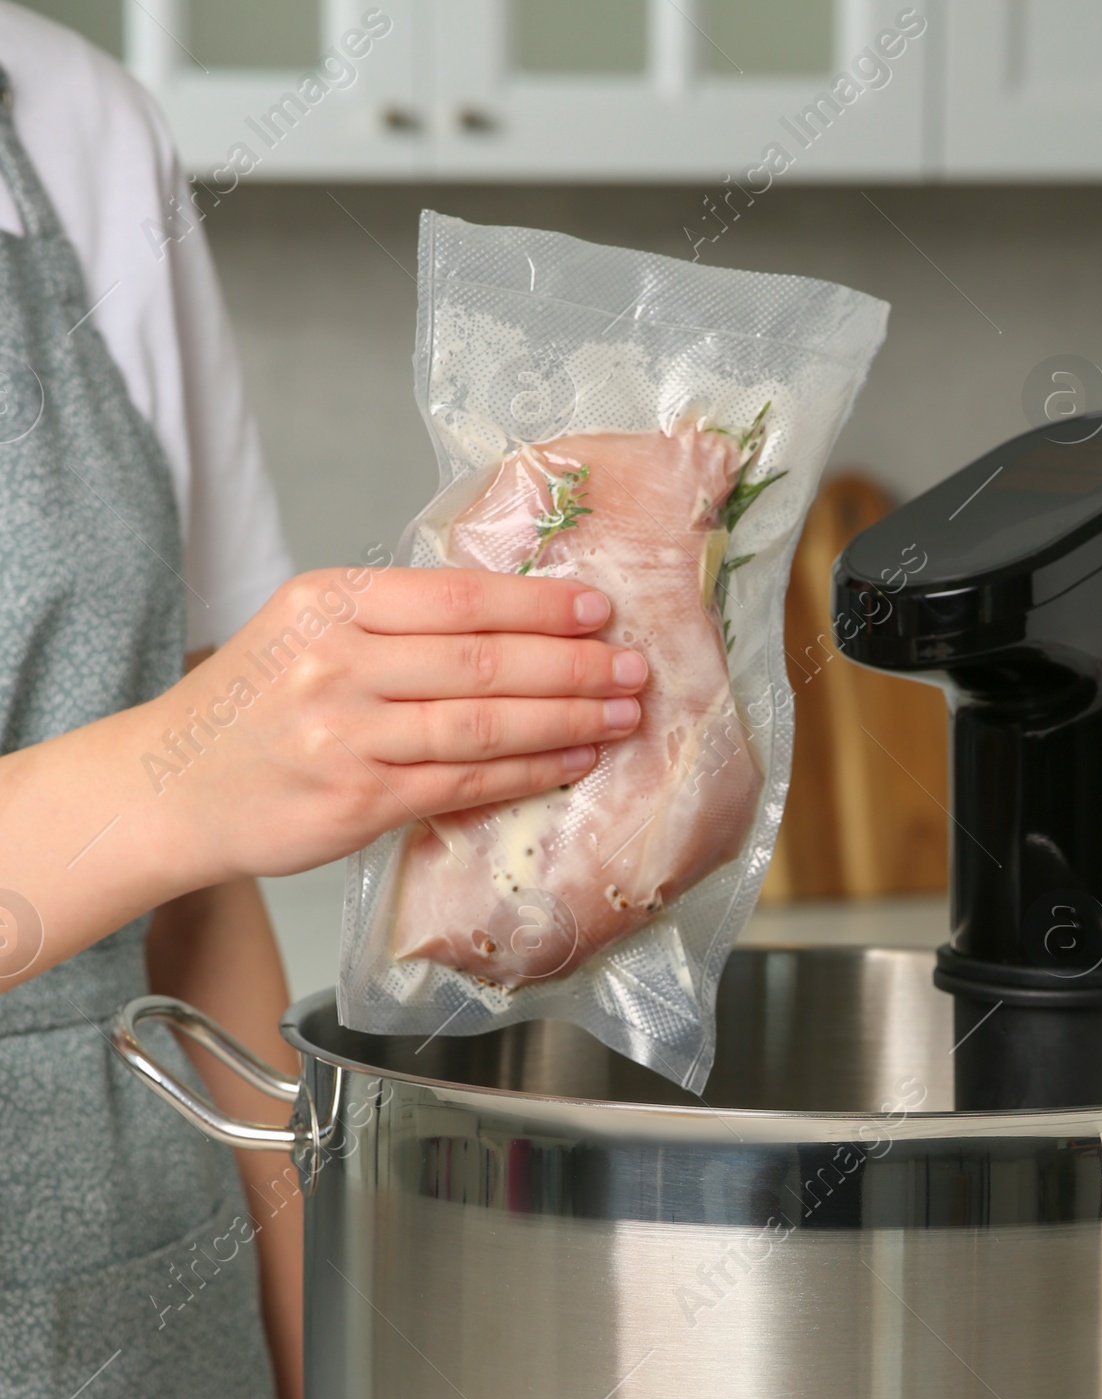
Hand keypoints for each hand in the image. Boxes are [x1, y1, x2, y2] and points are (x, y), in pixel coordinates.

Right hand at [142, 562, 647, 883]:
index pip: (456, 597)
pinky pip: (464, 781)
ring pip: (482, 722)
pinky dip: (528, 769)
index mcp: (327, 604)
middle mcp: (337, 664)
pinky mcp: (359, 800)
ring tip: (622, 712)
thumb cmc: (250, 711)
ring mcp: (348, 735)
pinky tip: (572, 759)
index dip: (538, 604)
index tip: (596, 606)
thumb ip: (392, 623)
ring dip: (566, 718)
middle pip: (481, 659)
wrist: (171, 788)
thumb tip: (508, 617)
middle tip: (634, 664)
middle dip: (572, 663)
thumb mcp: (305, 633)